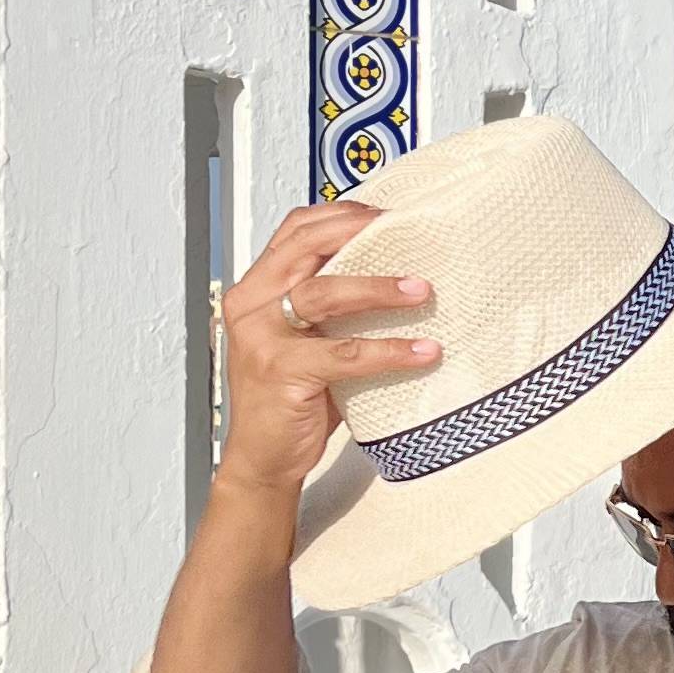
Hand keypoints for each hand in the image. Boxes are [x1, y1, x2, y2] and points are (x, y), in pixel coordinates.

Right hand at [215, 202, 440, 500]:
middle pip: (307, 248)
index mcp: (255, 289)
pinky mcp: (282, 373)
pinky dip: (388, 351)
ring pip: (325, 294)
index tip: (386, 214)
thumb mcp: (305, 338)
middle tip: (408, 233)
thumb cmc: (290, 397)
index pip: (294, 230)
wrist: (263, 459)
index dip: (340, 214)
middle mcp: (251, 305)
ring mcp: (262, 338)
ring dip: (379, 288)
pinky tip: (422, 351)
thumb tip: (393, 269)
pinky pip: (344, 354)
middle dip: (360, 233)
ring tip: (422, 290)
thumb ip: (328, 304)